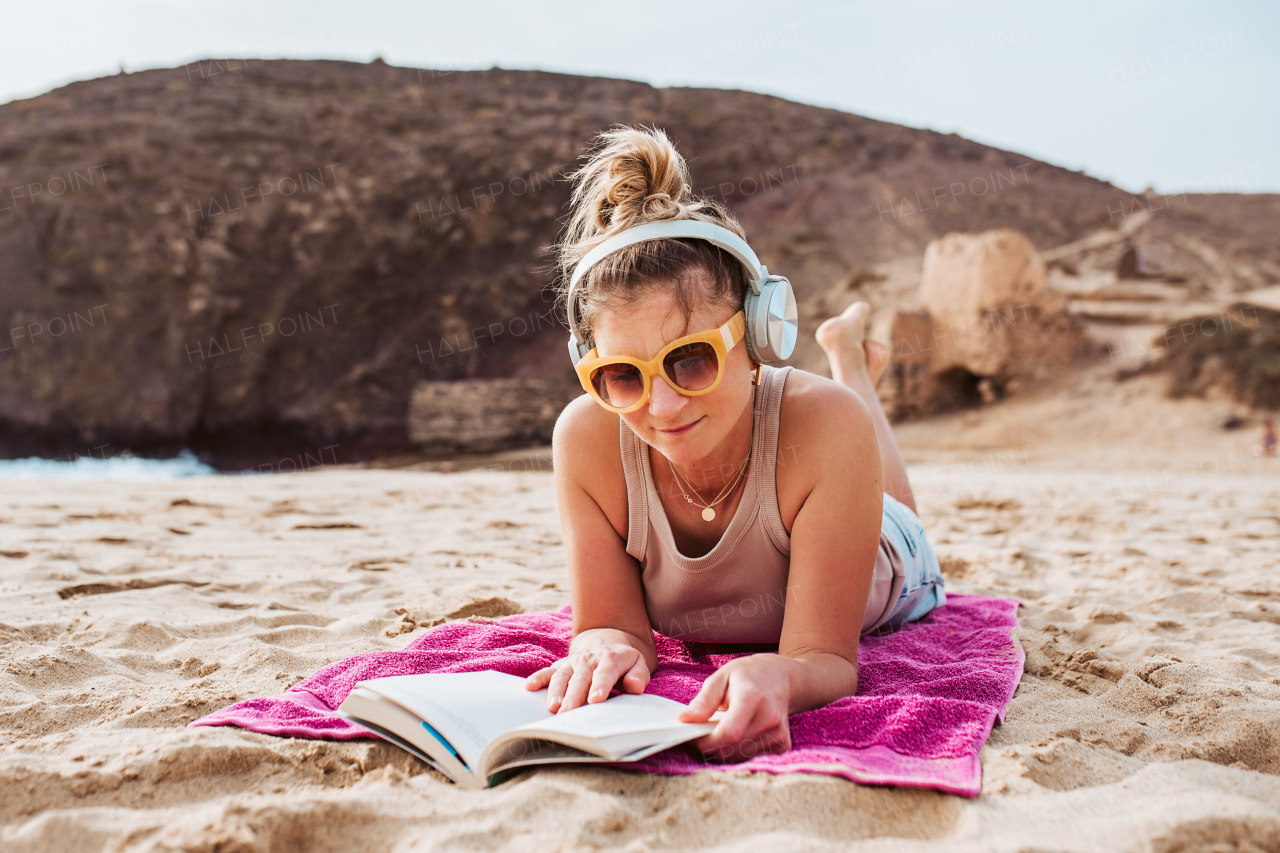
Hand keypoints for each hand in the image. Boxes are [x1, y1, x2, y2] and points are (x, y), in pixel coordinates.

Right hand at [525, 640, 650, 713]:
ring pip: (563, 676)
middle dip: (574, 696)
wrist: (608, 640)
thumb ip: (638, 675)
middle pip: (581, 679)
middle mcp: (589, 660)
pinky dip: (538, 678)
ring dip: (556, 691)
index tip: (595, 700)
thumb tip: (634, 686)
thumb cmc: (624, 660)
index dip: (600, 686)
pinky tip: (529, 687)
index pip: (605, 674)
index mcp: (610, 659)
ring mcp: (573, 662)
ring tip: (552, 707)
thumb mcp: (639, 663)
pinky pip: (549, 671)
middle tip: (568, 713)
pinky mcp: (562, 666)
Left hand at [678, 654, 792, 762]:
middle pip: (733, 748)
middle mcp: (769, 718)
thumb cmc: (748, 675)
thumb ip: (703, 701)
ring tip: (722, 729)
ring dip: (725, 749)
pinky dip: (739, 750)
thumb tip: (685, 720)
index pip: (729, 733)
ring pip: (740, 756)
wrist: (782, 678)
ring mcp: (779, 733)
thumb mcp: (721, 677)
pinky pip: (752, 757)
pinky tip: (740, 733)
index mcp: (752, 698)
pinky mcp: (783, 744)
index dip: (707, 742)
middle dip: (712, 747)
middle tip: (703, 733)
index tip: (693, 738)